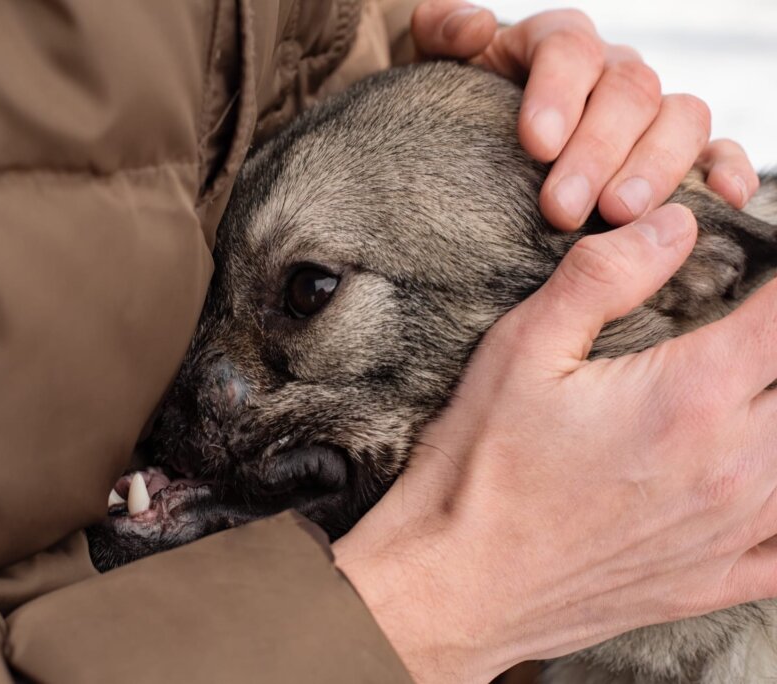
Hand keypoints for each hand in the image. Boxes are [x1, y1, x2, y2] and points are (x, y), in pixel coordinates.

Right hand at [334, 204, 776, 681]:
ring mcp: (732, 529)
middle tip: (746, 336)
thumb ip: (603, 277)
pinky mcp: (715, 579)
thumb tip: (672, 226)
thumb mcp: (521, 350)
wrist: (456, 585)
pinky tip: (765, 486)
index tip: (761, 276)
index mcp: (690, 397)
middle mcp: (733, 465)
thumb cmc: (480, 471)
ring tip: (750, 394)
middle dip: (775, 348)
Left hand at [410, 1, 760, 229]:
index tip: (534, 143)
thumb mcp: (435, 67)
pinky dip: (724, 169)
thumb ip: (442, 33)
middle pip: (627, 91)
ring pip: (679, 118)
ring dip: (655, 167)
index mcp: (555, 43)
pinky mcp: (674, 151)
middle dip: (596, 151)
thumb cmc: (455, 108)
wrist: (474, 144)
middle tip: (561, 207)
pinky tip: (717, 199)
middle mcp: (610, 71)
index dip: (556, 92)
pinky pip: (715, 149)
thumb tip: (476, 26)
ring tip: (617, 215)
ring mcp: (647, 112)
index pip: (568, 48)